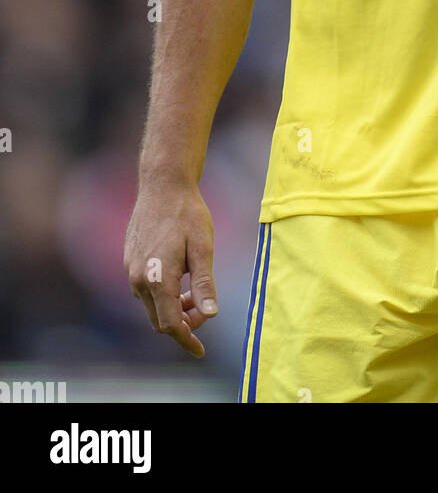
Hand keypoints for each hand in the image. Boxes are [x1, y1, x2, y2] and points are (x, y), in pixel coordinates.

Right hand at [123, 182, 217, 356]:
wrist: (163, 185)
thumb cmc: (187, 214)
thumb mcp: (203, 247)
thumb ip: (204, 283)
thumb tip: (210, 315)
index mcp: (157, 279)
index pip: (169, 325)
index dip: (186, 340)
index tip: (200, 351)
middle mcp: (138, 278)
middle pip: (159, 319)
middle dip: (182, 323)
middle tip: (203, 311)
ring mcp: (130, 269)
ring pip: (151, 304)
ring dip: (172, 308)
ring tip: (193, 293)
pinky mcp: (130, 260)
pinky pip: (145, 289)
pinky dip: (162, 294)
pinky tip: (179, 278)